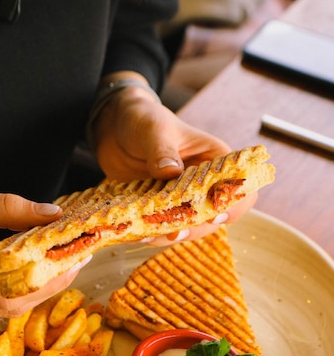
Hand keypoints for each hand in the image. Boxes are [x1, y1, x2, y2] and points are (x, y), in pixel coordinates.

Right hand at [0, 181, 89, 318]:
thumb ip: (3, 208)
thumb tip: (49, 214)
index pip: (6, 295)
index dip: (46, 282)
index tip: (74, 261)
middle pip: (7, 306)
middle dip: (47, 286)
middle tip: (75, 260)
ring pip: (0, 306)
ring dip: (34, 287)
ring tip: (59, 262)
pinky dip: (15, 286)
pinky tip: (31, 268)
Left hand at [94, 83, 256, 243]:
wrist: (115, 129)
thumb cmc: (144, 120)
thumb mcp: (154, 129)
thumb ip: (162, 149)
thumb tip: (170, 171)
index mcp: (215, 160)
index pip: (240, 187)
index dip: (234, 204)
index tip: (214, 215)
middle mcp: (204, 184)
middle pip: (213, 216)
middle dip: (194, 228)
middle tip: (173, 233)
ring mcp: (181, 199)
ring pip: (187, 227)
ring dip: (170, 234)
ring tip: (147, 236)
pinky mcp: (160, 209)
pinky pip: (161, 227)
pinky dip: (151, 233)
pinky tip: (136, 234)